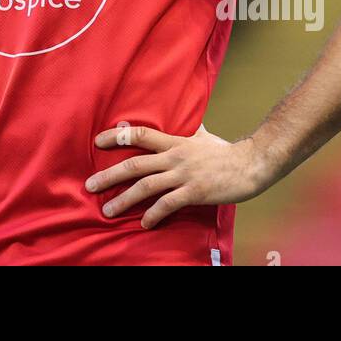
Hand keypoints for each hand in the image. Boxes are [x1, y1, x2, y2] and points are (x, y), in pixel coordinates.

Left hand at [86, 123, 267, 228]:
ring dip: (125, 199)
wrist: (250, 164)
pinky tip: (144, 222)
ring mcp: (184, 175)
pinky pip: (168, 204)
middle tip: (90, 185)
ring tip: (108, 211)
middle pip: (135, 164)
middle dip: (110, 175)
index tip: (97, 141)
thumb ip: (190, 129)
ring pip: (147, 186)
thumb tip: (187, 117)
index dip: (117, 136)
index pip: (141, 134)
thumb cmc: (226, 152)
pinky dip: (153, 214)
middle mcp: (175, 156)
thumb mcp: (203, 135)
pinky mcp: (194, 192)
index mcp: (175, 142)